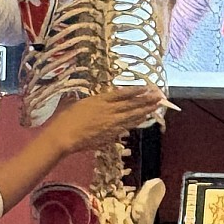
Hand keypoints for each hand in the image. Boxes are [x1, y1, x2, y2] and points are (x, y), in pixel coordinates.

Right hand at [43, 86, 162, 155]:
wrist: (63, 136)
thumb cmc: (66, 118)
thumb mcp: (79, 103)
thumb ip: (92, 102)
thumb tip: (100, 101)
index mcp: (100, 99)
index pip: (122, 94)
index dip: (136, 90)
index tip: (147, 87)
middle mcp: (108, 110)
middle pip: (131, 104)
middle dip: (146, 100)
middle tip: (159, 96)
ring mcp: (111, 123)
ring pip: (132, 116)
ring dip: (145, 110)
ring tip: (156, 106)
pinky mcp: (110, 134)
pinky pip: (127, 126)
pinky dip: (137, 122)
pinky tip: (144, 119)